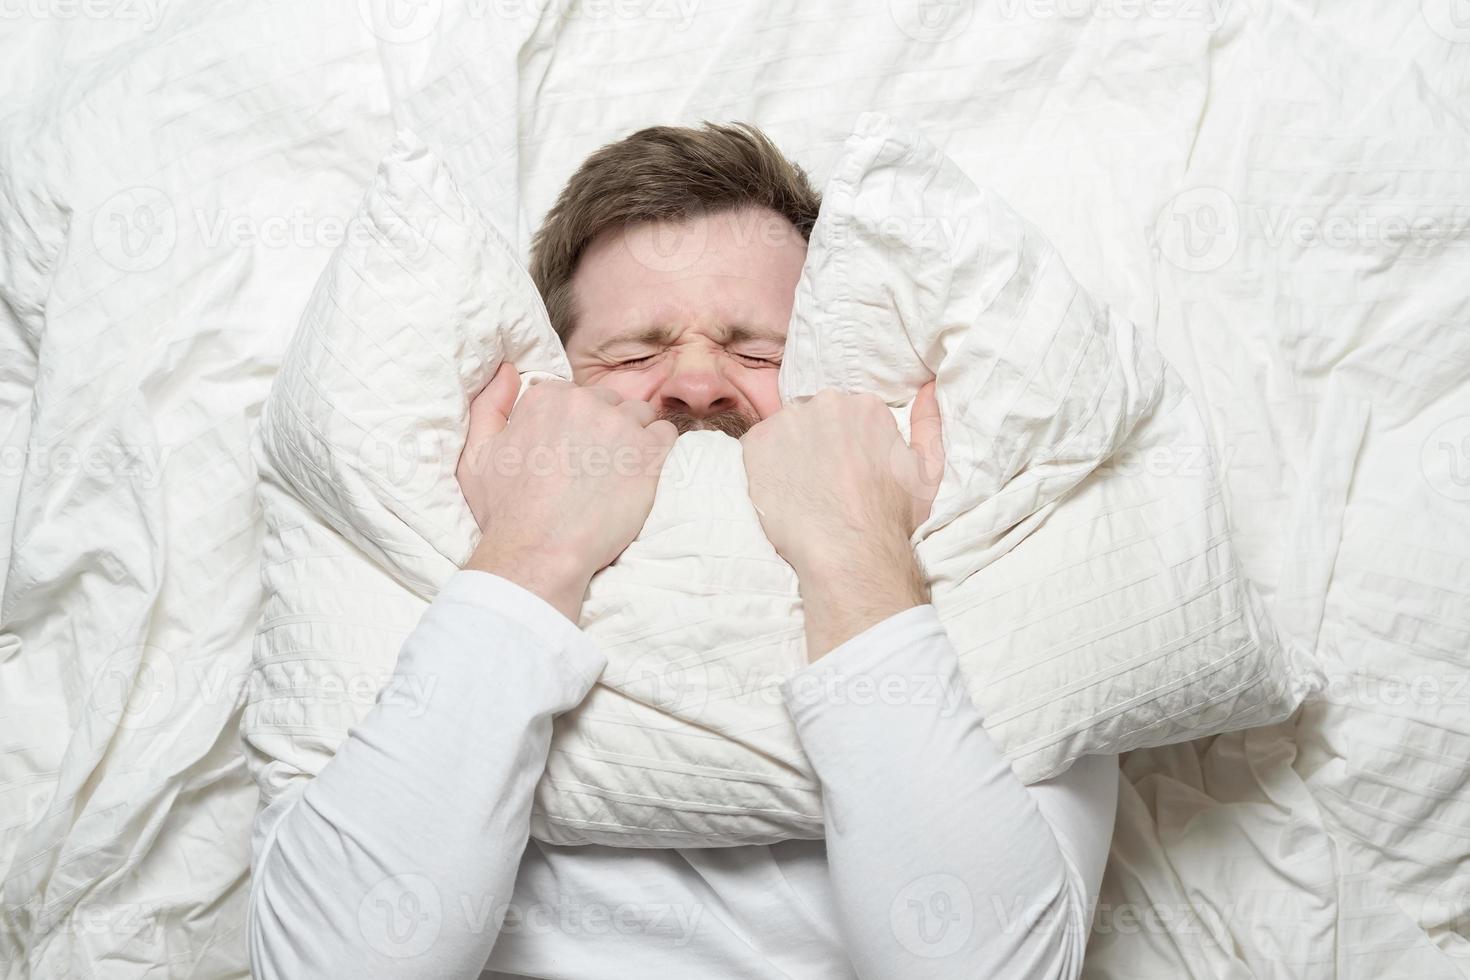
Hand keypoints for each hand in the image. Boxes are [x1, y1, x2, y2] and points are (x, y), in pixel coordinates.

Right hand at [456, 362, 678, 621]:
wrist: (540, 552)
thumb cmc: (506, 511)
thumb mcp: (476, 455)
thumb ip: (489, 404)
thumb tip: (508, 370)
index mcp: (546, 397)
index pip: (573, 395)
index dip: (573, 424)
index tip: (569, 452)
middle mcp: (585, 402)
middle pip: (608, 402)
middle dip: (604, 426)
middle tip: (595, 466)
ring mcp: (620, 425)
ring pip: (639, 415)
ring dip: (633, 436)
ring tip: (619, 471)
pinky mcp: (648, 453)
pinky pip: (666, 433)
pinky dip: (658, 448)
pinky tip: (642, 471)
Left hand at [740, 382, 943, 657]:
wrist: (848, 552)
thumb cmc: (891, 518)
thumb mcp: (927, 470)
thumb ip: (929, 423)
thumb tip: (927, 388)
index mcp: (865, 406)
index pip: (846, 416)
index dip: (845, 446)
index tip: (846, 472)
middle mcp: (826, 404)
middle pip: (815, 417)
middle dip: (817, 443)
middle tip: (823, 483)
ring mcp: (788, 421)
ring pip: (785, 431)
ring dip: (789, 453)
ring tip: (802, 491)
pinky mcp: (757, 443)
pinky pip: (757, 448)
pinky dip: (763, 467)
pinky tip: (781, 494)